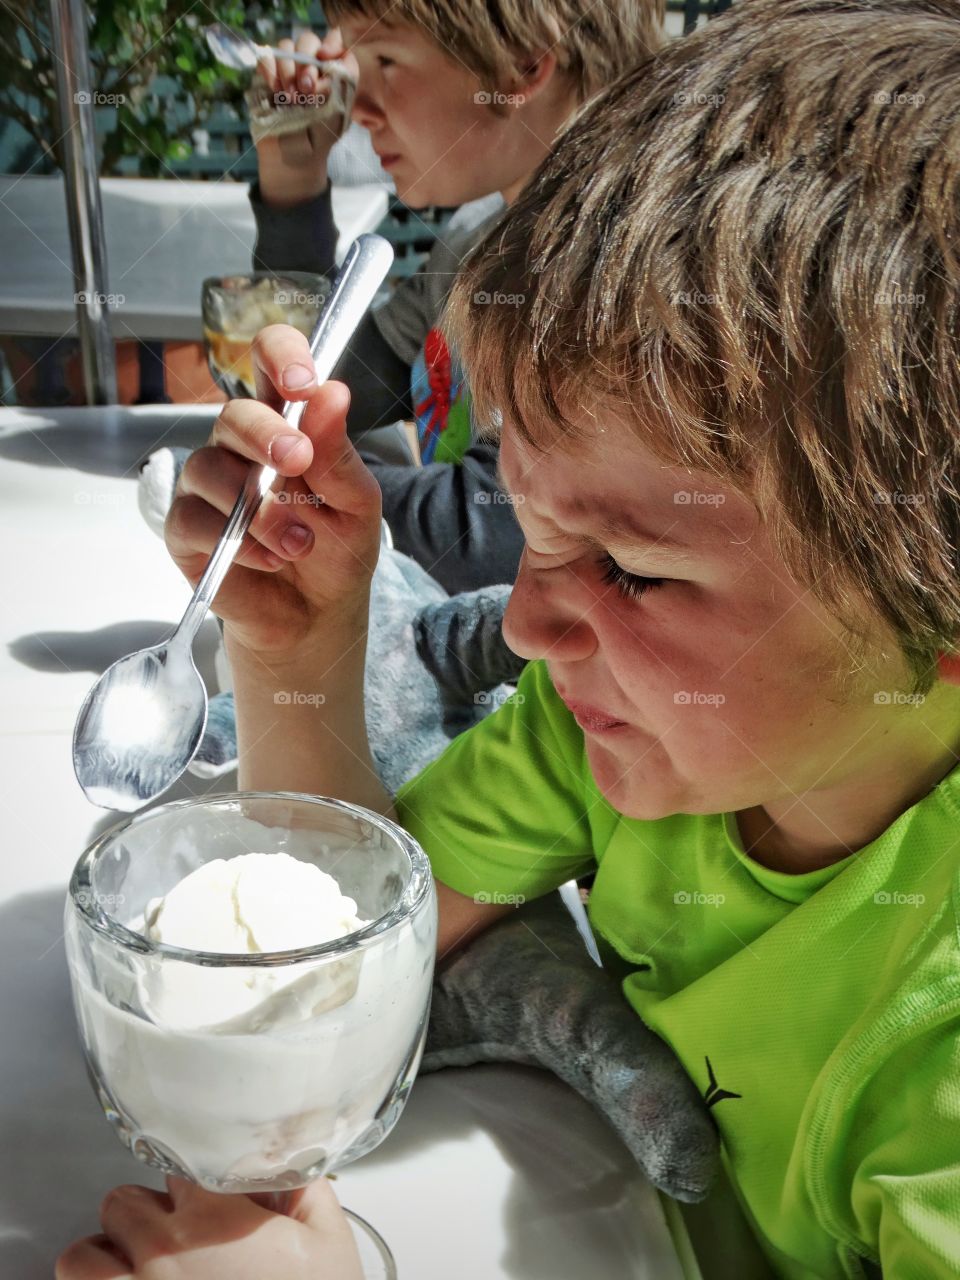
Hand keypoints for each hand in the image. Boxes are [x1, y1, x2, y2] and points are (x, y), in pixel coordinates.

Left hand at [55, 1175, 363, 1279]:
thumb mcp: (328, 1242)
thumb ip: (307, 1190)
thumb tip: (292, 1166)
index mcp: (216, 1216)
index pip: (181, 1169)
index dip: (196, 1187)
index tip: (207, 1204)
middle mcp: (164, 1248)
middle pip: (124, 1202)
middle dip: (147, 1217)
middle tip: (174, 1239)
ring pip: (86, 1251)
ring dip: (107, 1256)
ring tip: (134, 1268)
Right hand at [165, 323, 381, 659]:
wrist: (319, 617)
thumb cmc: (338, 550)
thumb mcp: (356, 504)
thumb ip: (340, 453)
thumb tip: (333, 392)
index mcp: (287, 424)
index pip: (270, 363)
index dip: (279, 357)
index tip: (301, 381)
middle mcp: (240, 447)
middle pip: (232, 414)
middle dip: (266, 435)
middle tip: (298, 462)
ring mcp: (208, 487)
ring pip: (209, 468)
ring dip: (261, 508)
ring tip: (300, 544)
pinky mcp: (187, 531)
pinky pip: (194, 520)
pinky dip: (238, 541)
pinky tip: (272, 558)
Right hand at [255, 28, 358, 206]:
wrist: (294, 154)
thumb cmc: (320, 135)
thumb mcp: (340, 109)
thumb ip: (342, 80)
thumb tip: (328, 59)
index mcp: (332, 68)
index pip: (334, 40)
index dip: (330, 43)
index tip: (325, 58)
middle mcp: (310, 63)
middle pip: (307, 40)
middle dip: (306, 64)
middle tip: (306, 90)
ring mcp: (288, 67)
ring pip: (286, 46)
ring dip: (288, 70)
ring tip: (291, 98)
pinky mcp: (268, 74)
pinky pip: (266, 57)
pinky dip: (270, 70)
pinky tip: (276, 90)